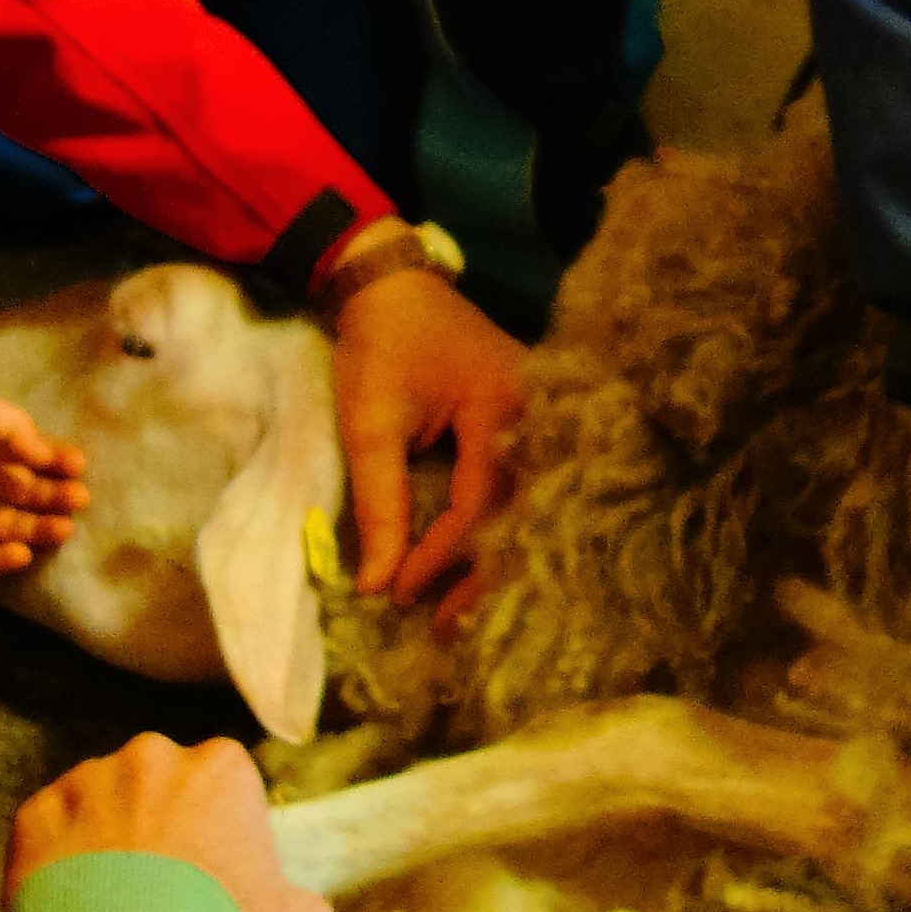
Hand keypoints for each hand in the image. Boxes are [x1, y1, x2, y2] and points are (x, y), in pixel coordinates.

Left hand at [0, 386, 88, 576]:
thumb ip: (20, 431)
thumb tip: (45, 455)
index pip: (30, 458)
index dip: (57, 461)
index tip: (79, 465)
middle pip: (26, 494)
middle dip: (56, 497)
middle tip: (81, 498)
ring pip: (11, 527)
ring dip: (40, 529)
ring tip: (67, 528)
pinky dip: (1, 560)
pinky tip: (24, 553)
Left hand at [8, 733, 335, 911]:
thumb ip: (303, 902)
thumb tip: (296, 906)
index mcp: (220, 767)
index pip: (225, 782)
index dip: (222, 829)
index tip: (216, 876)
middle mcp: (150, 756)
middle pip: (158, 784)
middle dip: (159, 824)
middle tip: (160, 891)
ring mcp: (85, 780)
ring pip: (100, 802)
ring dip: (106, 838)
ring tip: (110, 905)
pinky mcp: (33, 815)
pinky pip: (49, 831)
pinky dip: (56, 860)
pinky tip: (71, 908)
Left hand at [329, 264, 521, 608]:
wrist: (391, 284)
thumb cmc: (380, 347)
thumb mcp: (370, 423)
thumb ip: (380, 503)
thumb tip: (375, 583)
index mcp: (503, 407)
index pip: (480, 503)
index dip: (440, 556)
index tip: (399, 592)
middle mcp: (537, 415)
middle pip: (522, 513)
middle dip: (482, 575)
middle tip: (444, 627)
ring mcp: (539, 417)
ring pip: (525, 506)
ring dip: (493, 557)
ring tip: (459, 611)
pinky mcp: (526, 422)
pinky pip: (520, 486)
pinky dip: (497, 528)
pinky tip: (477, 564)